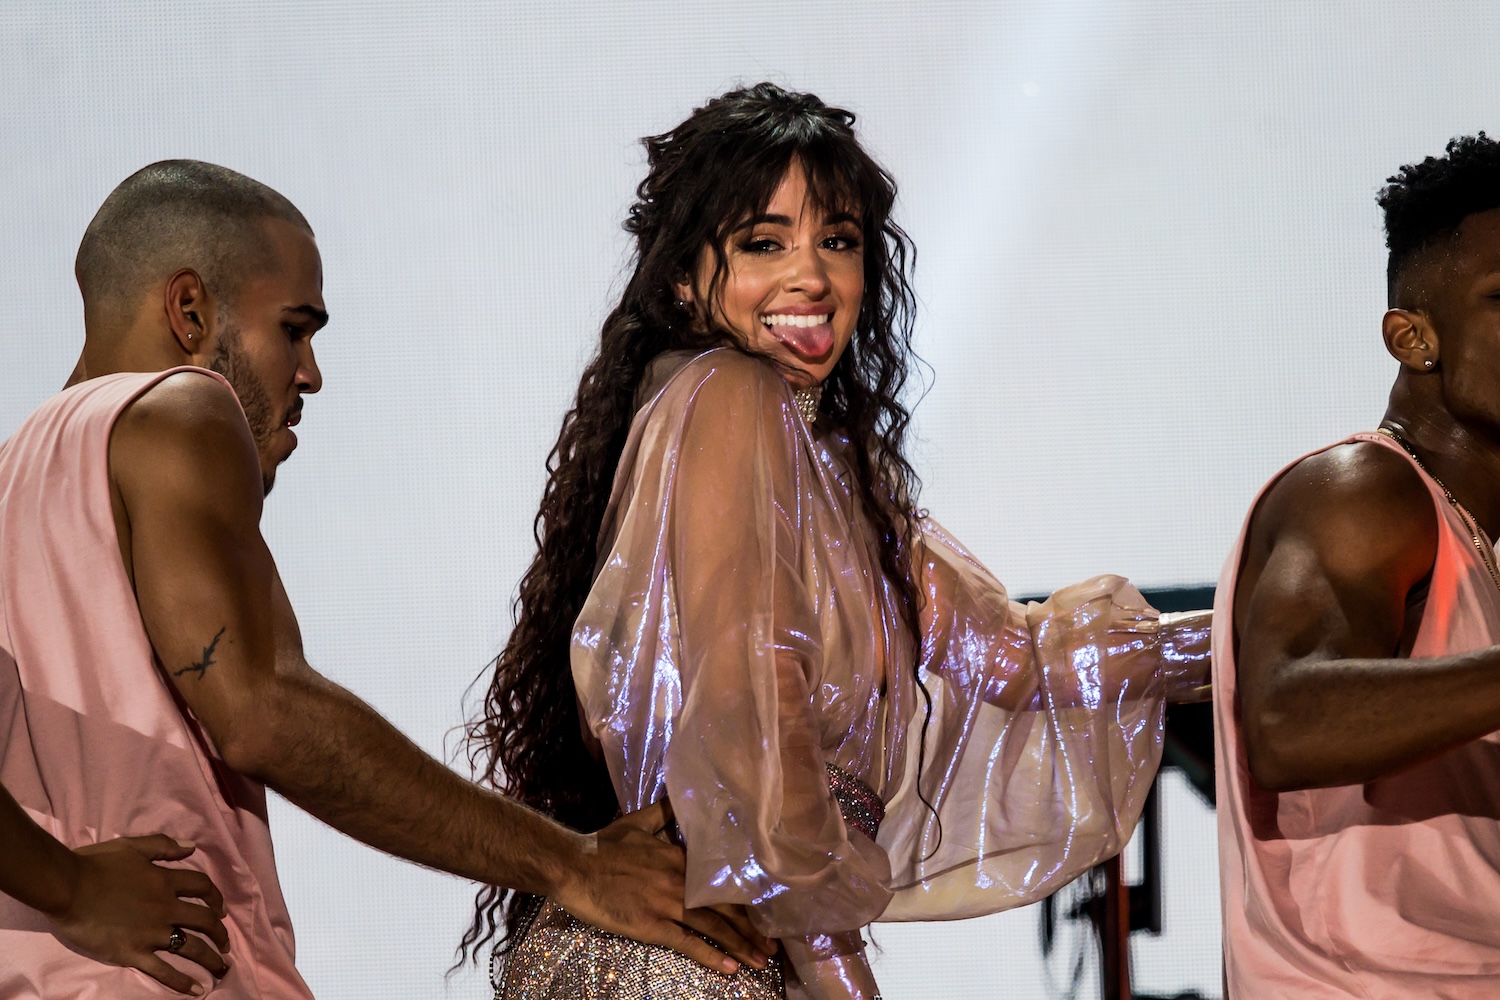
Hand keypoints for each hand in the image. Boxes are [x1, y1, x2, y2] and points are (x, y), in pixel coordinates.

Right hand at [46, 835, 230, 994]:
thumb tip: (192, 847)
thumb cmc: (96, 864)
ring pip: (191, 947)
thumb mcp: (133, 846)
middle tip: (226, 944)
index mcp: (165, 882)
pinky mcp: (133, 953)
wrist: (67, 888)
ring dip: (211, 958)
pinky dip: (181, 981)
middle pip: (204, 920)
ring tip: (222, 968)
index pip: (202, 887)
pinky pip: (163, 970)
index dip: (216, 897)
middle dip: (220, 933)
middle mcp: (166, 908)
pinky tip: (197, 989)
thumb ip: (164, 847)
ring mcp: (151, 933)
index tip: (221, 909)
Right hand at [551, 800, 775, 973]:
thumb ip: (664, 814)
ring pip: (712, 927)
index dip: (746, 898)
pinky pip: (686, 943)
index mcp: (680, 857)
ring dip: (739, 946)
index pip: (722, 880)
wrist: (573, 864)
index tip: (765, 912)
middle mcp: (680, 881)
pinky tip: (728, 968)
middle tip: (772, 946)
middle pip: (725, 908)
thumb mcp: (638, 822)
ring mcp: (666, 904)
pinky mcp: (650, 925)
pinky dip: (709, 955)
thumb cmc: (604, 845)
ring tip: (759, 961)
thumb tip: (682, 796)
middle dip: (751, 929)